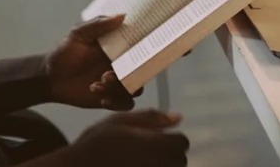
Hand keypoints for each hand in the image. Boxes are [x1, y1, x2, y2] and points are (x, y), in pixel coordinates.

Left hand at [45, 15, 140, 109]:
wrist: (50, 78)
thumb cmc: (64, 53)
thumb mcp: (78, 34)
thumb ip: (99, 25)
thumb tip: (122, 16)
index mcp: (118, 47)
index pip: (140, 48)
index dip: (145, 50)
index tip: (139, 53)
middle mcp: (121, 64)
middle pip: (141, 71)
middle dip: (129, 75)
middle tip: (106, 76)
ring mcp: (117, 82)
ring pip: (134, 89)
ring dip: (119, 90)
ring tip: (96, 86)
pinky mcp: (111, 97)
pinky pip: (126, 104)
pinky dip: (117, 103)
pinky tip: (101, 99)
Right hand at [68, 110, 188, 166]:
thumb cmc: (97, 143)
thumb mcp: (120, 121)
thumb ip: (151, 118)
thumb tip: (177, 117)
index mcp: (157, 145)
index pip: (182, 142)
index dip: (171, 138)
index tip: (156, 138)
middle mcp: (160, 164)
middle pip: (180, 160)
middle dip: (169, 154)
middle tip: (146, 151)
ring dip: (161, 165)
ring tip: (140, 161)